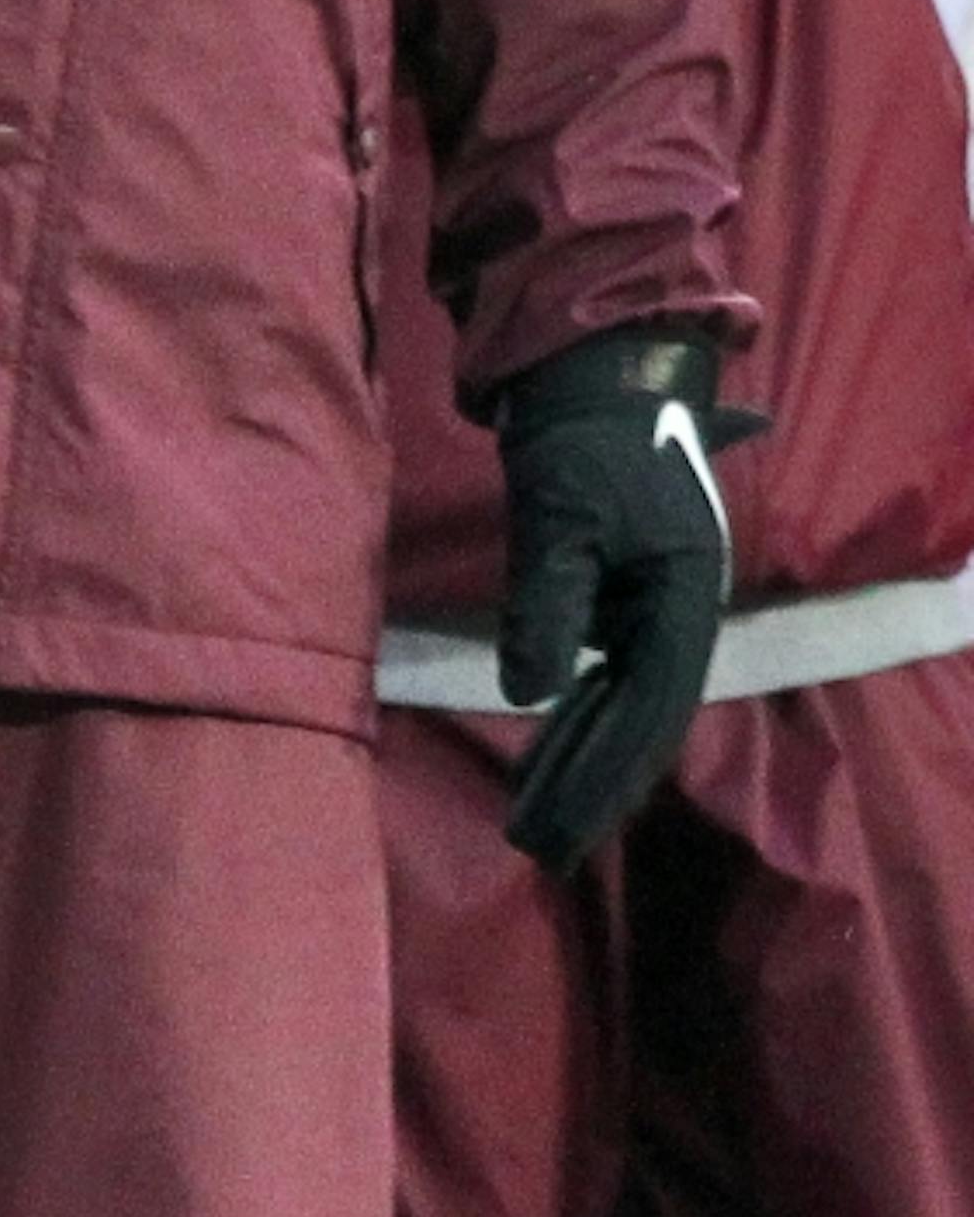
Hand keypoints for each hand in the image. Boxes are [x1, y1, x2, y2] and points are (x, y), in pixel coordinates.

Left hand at [496, 325, 738, 875]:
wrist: (590, 366)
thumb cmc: (584, 439)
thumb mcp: (561, 519)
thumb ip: (549, 607)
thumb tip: (531, 695)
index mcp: (686, 594)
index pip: (651, 708)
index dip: (608, 776)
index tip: (565, 829)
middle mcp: (678, 608)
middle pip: (639, 719)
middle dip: (592, 785)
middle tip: (542, 850)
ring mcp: (652, 601)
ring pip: (618, 701)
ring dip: (578, 759)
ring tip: (533, 821)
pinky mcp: (621, 590)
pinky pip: (600, 671)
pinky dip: (570, 717)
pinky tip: (543, 756)